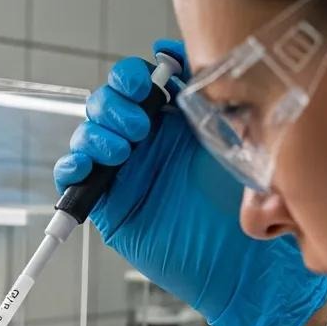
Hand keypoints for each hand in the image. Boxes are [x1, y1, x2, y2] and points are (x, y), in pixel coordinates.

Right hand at [54, 39, 326, 325]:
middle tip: (141, 121)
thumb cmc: (255, 211)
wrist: (250, 271)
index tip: (153, 77)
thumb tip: (184, 54)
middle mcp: (149, 146)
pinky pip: (75, 180)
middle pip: (109, 103)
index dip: (137, 75)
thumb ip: (212, 98)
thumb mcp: (241, 142)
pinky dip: (72, 167)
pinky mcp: (111, 208)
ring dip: (97, 131)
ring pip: (90, 134)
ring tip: (122, 148)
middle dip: (116, 101)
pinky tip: (87, 166)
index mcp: (177, 124)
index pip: (141, 82)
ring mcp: (128, 175)